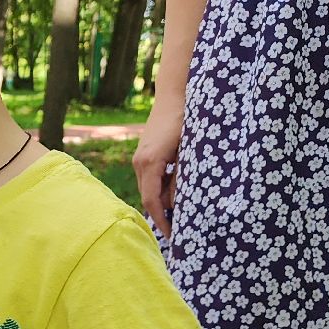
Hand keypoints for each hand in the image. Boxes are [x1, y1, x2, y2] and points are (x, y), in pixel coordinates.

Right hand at [132, 91, 183, 237]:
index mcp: (150, 163)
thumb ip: (182, 178)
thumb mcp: (188, 152)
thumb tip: (178, 204)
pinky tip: (177, 190)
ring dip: (163, 200)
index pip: (151, 200)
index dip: (162, 220)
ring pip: (149, 187)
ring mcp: (140, 157)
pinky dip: (161, 187)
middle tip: (181, 229)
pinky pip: (151, 177)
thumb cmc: (186, 120)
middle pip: (148, 196)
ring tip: (181, 213)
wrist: (174, 93)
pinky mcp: (145, 153)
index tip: (173, 235)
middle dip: (163, 214)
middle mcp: (140, 162)